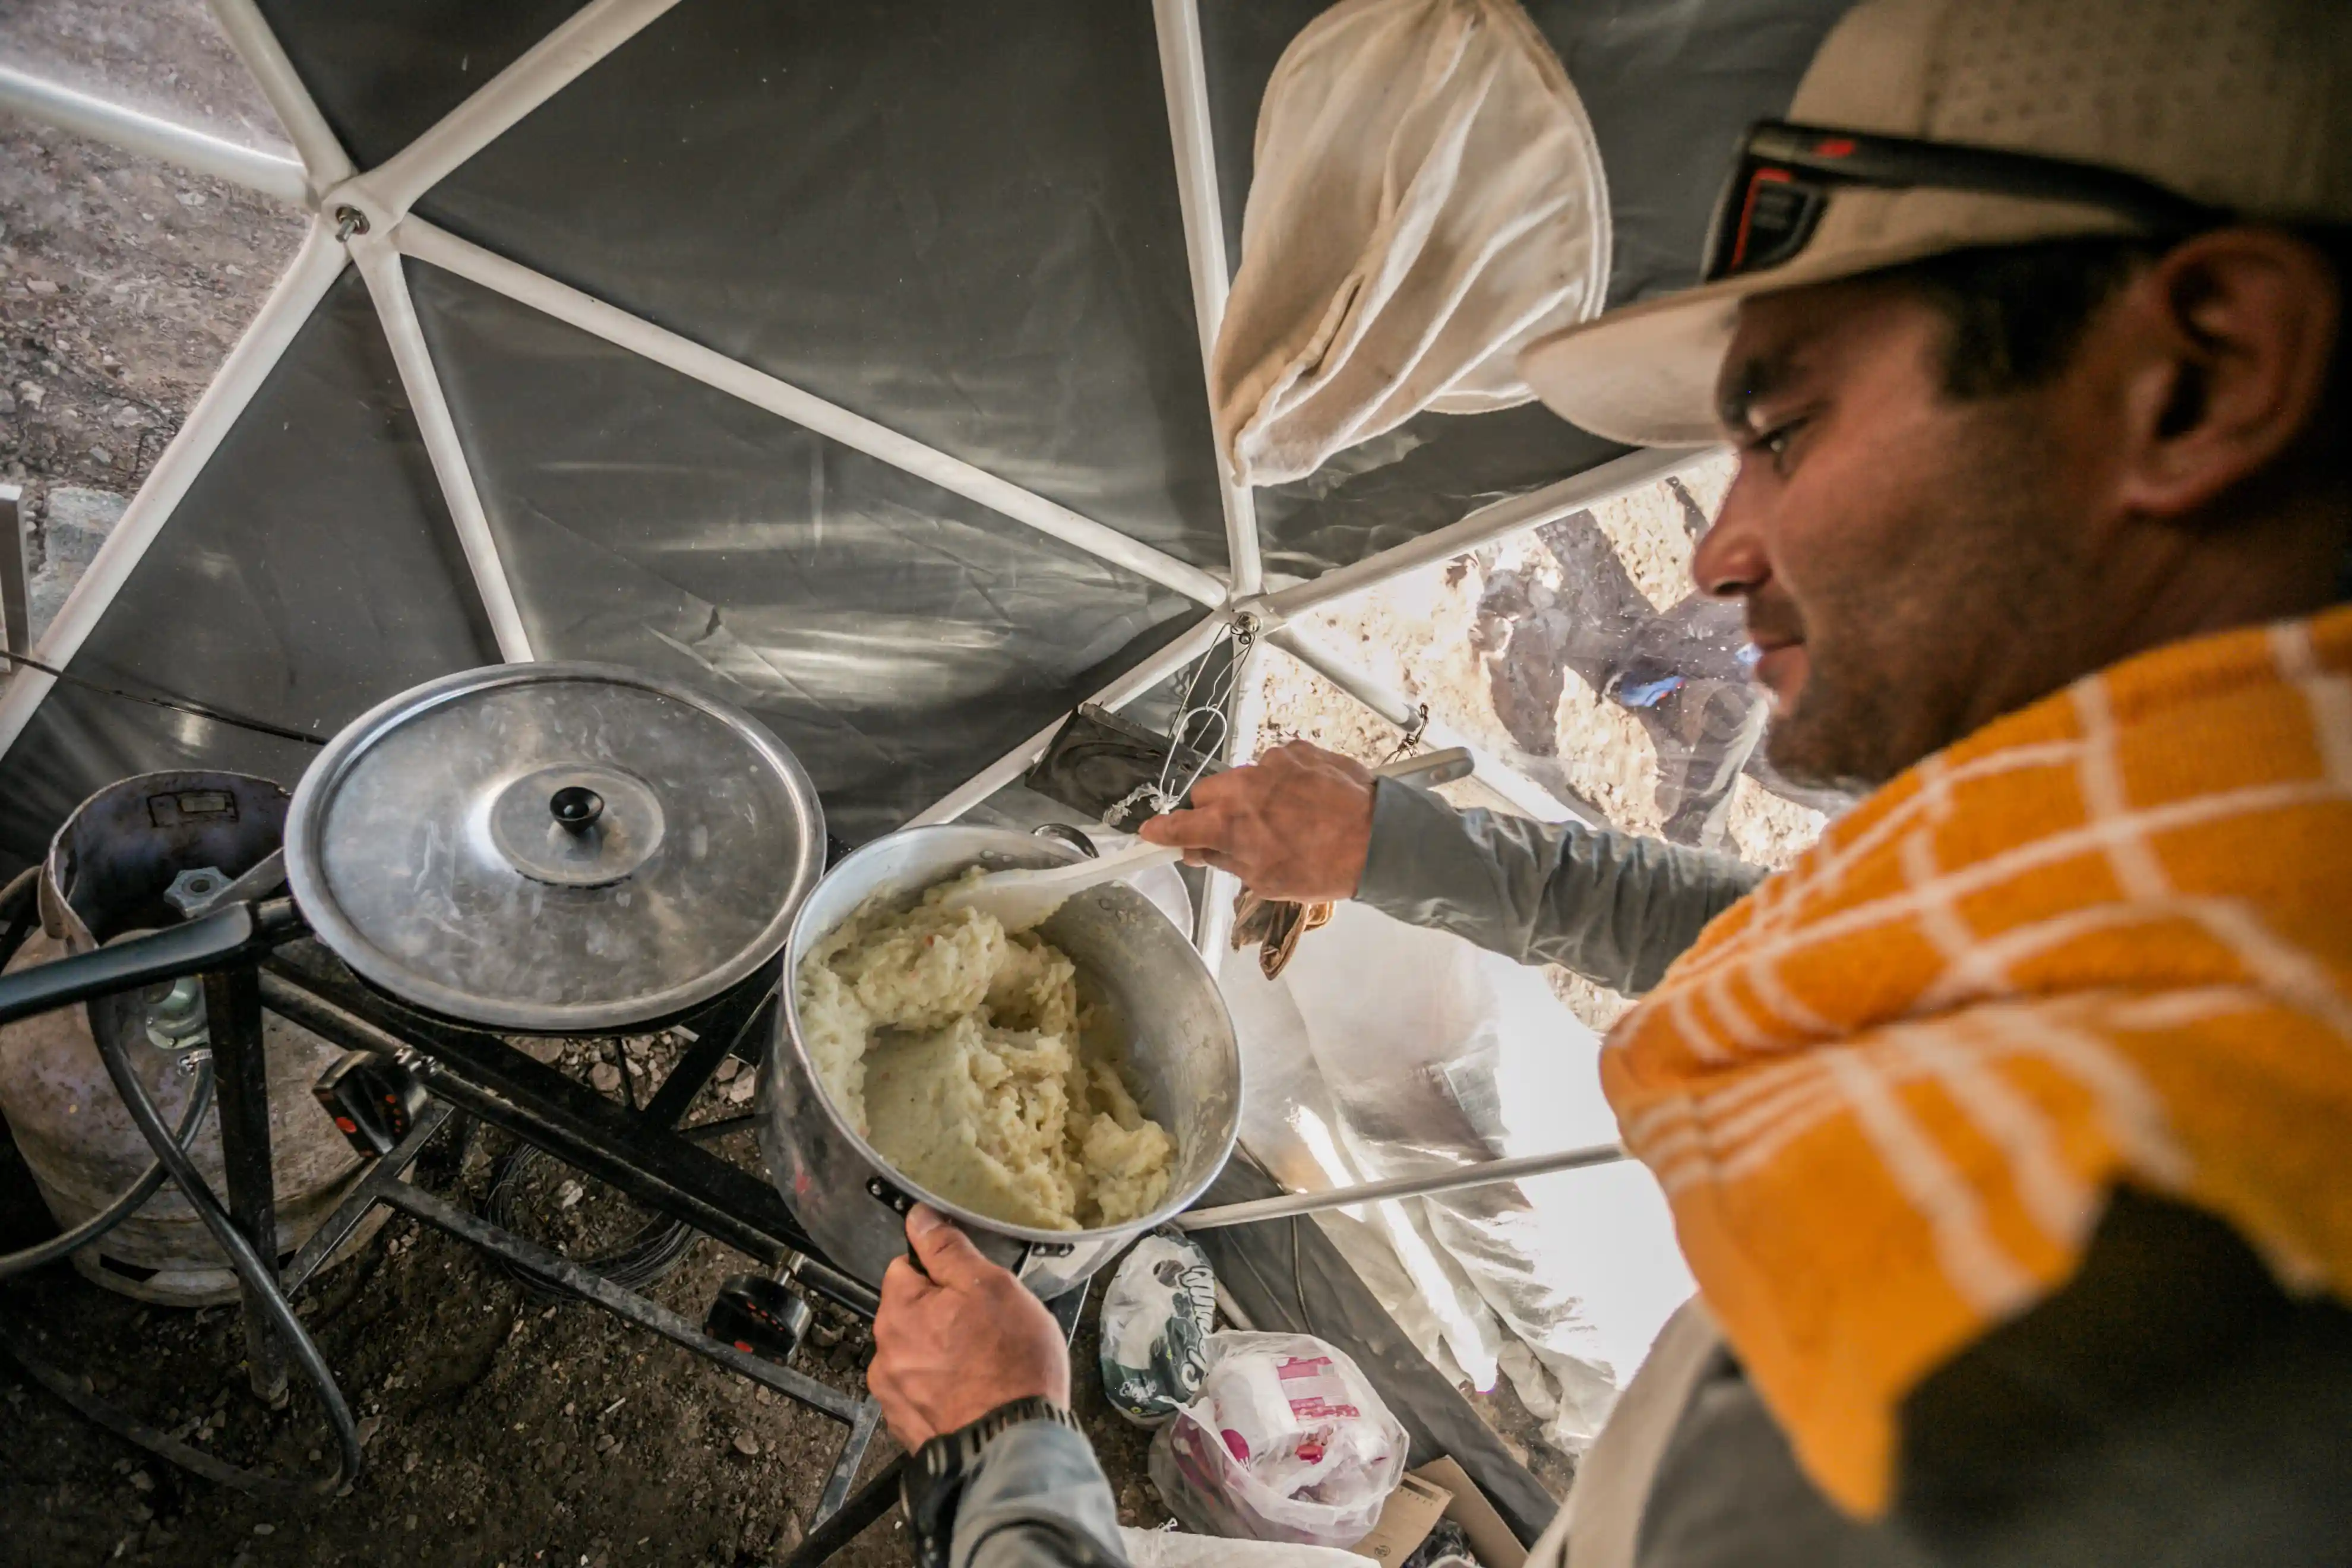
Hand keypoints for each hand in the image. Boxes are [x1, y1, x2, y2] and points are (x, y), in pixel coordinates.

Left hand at [868, 1204, 1069, 1449]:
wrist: (1014, 1445)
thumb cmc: (1011, 1363)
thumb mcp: (992, 1287)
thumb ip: (949, 1250)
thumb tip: (918, 1217)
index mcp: (899, 1310)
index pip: (904, 1268)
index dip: (939, 1274)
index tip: (970, 1289)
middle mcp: (884, 1353)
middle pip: (908, 1314)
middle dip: (939, 1315)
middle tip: (985, 1329)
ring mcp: (893, 1395)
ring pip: (914, 1354)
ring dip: (938, 1354)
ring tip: (982, 1366)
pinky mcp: (906, 1428)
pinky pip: (920, 1393)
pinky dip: (940, 1390)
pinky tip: (972, 1394)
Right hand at [1138, 741, 1377, 901]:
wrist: (1378, 837)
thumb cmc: (1324, 868)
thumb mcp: (1267, 880)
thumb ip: (1224, 860)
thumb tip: (1196, 850)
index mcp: (1231, 825)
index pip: (1178, 825)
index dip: (1161, 831)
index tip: (1150, 832)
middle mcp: (1244, 787)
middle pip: (1205, 793)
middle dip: (1211, 812)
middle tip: (1234, 832)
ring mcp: (1271, 763)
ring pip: (1240, 776)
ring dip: (1248, 795)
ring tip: (1280, 816)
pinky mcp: (1296, 749)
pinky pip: (1273, 763)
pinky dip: (1278, 780)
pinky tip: (1301, 800)